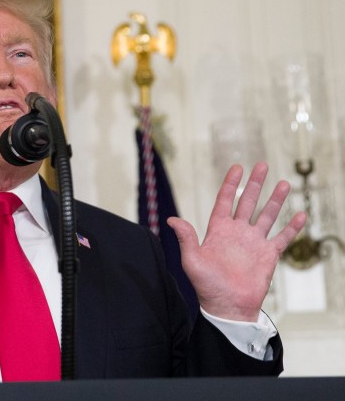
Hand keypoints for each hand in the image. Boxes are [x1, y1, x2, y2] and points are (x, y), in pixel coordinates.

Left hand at [167, 163, 305, 320]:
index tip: (237, 168)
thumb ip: (186, 238)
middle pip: (248, 203)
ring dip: (276, 200)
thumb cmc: (207, 286)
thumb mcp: (192, 261)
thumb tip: (171, 219)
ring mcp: (253, 243)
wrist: (228, 307)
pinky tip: (300, 214)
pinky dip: (292, 227)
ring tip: (284, 183)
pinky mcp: (268, 255)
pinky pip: (283, 237)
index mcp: (218, 231)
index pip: (226, 201)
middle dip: (255, 185)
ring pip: (267, 216)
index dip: (231, 184)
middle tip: (262, 165)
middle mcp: (237, 233)